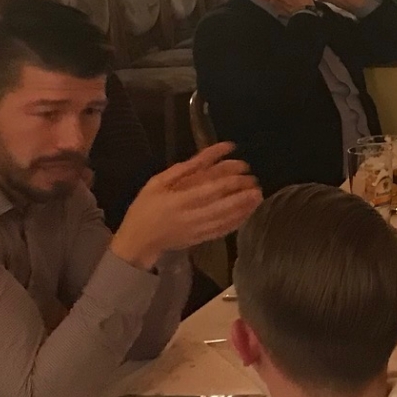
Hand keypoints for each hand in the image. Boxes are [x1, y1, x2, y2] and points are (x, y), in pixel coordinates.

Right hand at [111, 144, 261, 270]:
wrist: (138, 241)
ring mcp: (197, 231)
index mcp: (178, 201)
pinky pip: (223, 231)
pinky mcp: (200, 240)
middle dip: (242, 193)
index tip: (244, 168)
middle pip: (222, 205)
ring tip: (258, 196)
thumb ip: (184, 169)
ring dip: (244, 208)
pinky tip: (248, 213)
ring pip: (226, 219)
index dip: (229, 178)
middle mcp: (190, 217)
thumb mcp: (157, 183)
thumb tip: (208, 154)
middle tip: (256, 182)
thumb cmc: (145, 207)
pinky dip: (237, 222)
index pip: (209, 189)